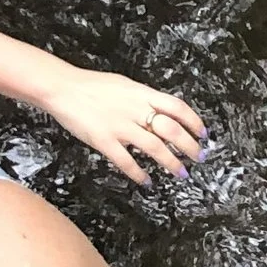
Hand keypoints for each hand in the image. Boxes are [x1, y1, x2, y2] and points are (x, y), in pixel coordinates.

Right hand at [49, 70, 208, 182]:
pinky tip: (147, 181)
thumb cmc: (92, 86)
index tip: (203, 134)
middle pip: (171, 129)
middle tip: (199, 158)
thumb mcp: (124, 85)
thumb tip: (161, 110)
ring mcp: (119, 126)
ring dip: (171, 162)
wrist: (62, 88)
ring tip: (182, 173)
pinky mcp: (103, 141)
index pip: (176, 106)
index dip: (194, 121)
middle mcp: (134, 110)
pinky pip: (126, 161)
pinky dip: (139, 174)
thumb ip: (143, 98)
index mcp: (141, 94)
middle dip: (189, 146)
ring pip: (154, 147)